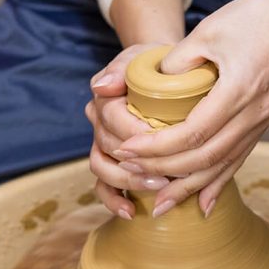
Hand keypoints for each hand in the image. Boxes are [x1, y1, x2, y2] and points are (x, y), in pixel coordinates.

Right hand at [86, 44, 171, 219]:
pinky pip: (103, 186)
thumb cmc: (156, 65)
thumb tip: (101, 86)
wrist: (161, 74)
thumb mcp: (144, 56)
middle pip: (108, 147)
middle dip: (138, 162)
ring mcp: (102, 144)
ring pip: (103, 169)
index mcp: (105, 97)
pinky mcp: (111, 161)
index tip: (165, 138)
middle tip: (170, 171)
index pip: (113, 117)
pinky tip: (130, 212)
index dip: (136, 131)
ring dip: (129, 182)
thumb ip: (123, 67)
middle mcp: (98, 122)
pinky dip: (113, 201)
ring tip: (159, 187)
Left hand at [116, 0, 268, 216]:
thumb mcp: (209, 30)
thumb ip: (178, 61)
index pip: (191, 133)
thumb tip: (150, 88)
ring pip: (223, 164)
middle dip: (164, 170)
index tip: (126, 148)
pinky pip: (239, 157)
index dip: (156, 146)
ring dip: (189, 186)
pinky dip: (218, 181)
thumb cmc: (257, 15)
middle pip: (205, 157)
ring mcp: (264, 119)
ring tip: (161, 205)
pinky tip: (203, 202)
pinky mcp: (267, 119)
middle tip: (130, 172)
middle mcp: (255, 112)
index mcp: (239, 89)